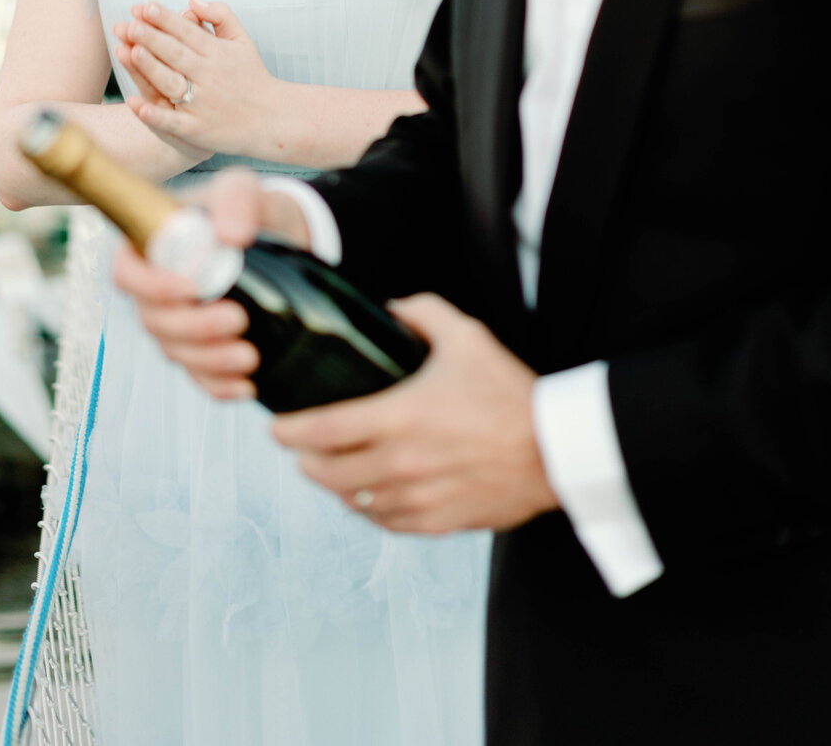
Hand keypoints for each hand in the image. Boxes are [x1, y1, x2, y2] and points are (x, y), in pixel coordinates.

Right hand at [112, 169, 311, 398]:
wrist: (280, 239)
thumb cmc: (248, 210)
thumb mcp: (244, 189)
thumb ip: (236, 200)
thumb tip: (229, 237)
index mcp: (149, 248)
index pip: (125, 274)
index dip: (149, 287)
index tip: (192, 287)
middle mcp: (156, 291)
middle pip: (153, 321)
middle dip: (193, 328)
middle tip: (238, 319)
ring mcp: (177, 324)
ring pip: (176, 353)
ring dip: (210, 360)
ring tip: (251, 357)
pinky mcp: (203, 350)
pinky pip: (200, 377)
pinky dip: (219, 385)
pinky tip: (246, 385)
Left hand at [113, 0, 288, 158]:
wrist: (273, 119)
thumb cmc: (252, 76)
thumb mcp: (242, 40)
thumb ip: (220, 15)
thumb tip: (191, 1)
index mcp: (217, 52)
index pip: (186, 32)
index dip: (165, 19)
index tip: (144, 7)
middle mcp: (209, 75)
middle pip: (175, 54)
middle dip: (152, 38)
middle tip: (129, 25)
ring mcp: (203, 103)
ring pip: (171, 83)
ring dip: (151, 68)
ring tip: (130, 52)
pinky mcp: (198, 129)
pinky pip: (172, 121)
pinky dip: (154, 115)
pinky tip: (135, 104)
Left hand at [272, 294, 559, 533]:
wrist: (555, 450)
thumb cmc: (510, 391)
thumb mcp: (467, 335)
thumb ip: (422, 312)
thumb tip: (391, 306)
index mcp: (401, 417)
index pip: (322, 431)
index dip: (289, 432)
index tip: (275, 427)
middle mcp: (401, 464)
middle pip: (328, 473)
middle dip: (304, 460)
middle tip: (297, 447)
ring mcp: (418, 498)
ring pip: (354, 502)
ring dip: (334, 487)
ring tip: (328, 470)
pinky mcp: (438, 522)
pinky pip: (386, 523)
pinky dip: (369, 509)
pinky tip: (367, 496)